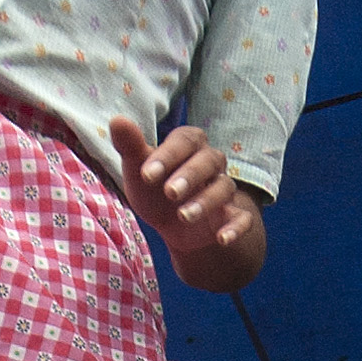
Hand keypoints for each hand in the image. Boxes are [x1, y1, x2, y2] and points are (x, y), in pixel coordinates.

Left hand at [107, 119, 257, 264]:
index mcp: (189, 145)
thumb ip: (130, 146)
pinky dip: (236, 228)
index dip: (168, 155)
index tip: (146, 174)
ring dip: (205, 202)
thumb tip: (117, 120)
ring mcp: (223, 190)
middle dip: (189, 176)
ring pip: (224, 189)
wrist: (171, 224)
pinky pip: (243, 219)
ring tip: (183, 217)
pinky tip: (222, 239)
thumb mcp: (139, 169)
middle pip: (209, 161)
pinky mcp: (233, 216)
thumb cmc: (154, 188)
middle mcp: (211, 163)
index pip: (185, 141)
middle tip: (169, 192)